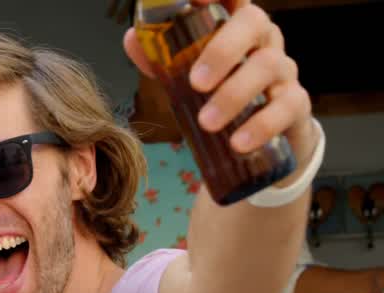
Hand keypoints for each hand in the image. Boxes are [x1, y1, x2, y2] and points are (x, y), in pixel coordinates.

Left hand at [123, 0, 313, 156]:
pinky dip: (262, 125)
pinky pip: (287, 106)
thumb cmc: (219, 93)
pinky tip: (238, 143)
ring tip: (207, 123)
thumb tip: (133, 39)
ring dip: (235, 95)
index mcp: (236, 26)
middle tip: (195, 84)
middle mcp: (264, 40)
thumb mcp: (187, 76)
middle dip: (222, 50)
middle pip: (254, 23)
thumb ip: (161, 59)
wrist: (260, 137)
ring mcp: (283, 69)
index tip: (197, 0)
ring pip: (268, 66)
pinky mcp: (296, 103)